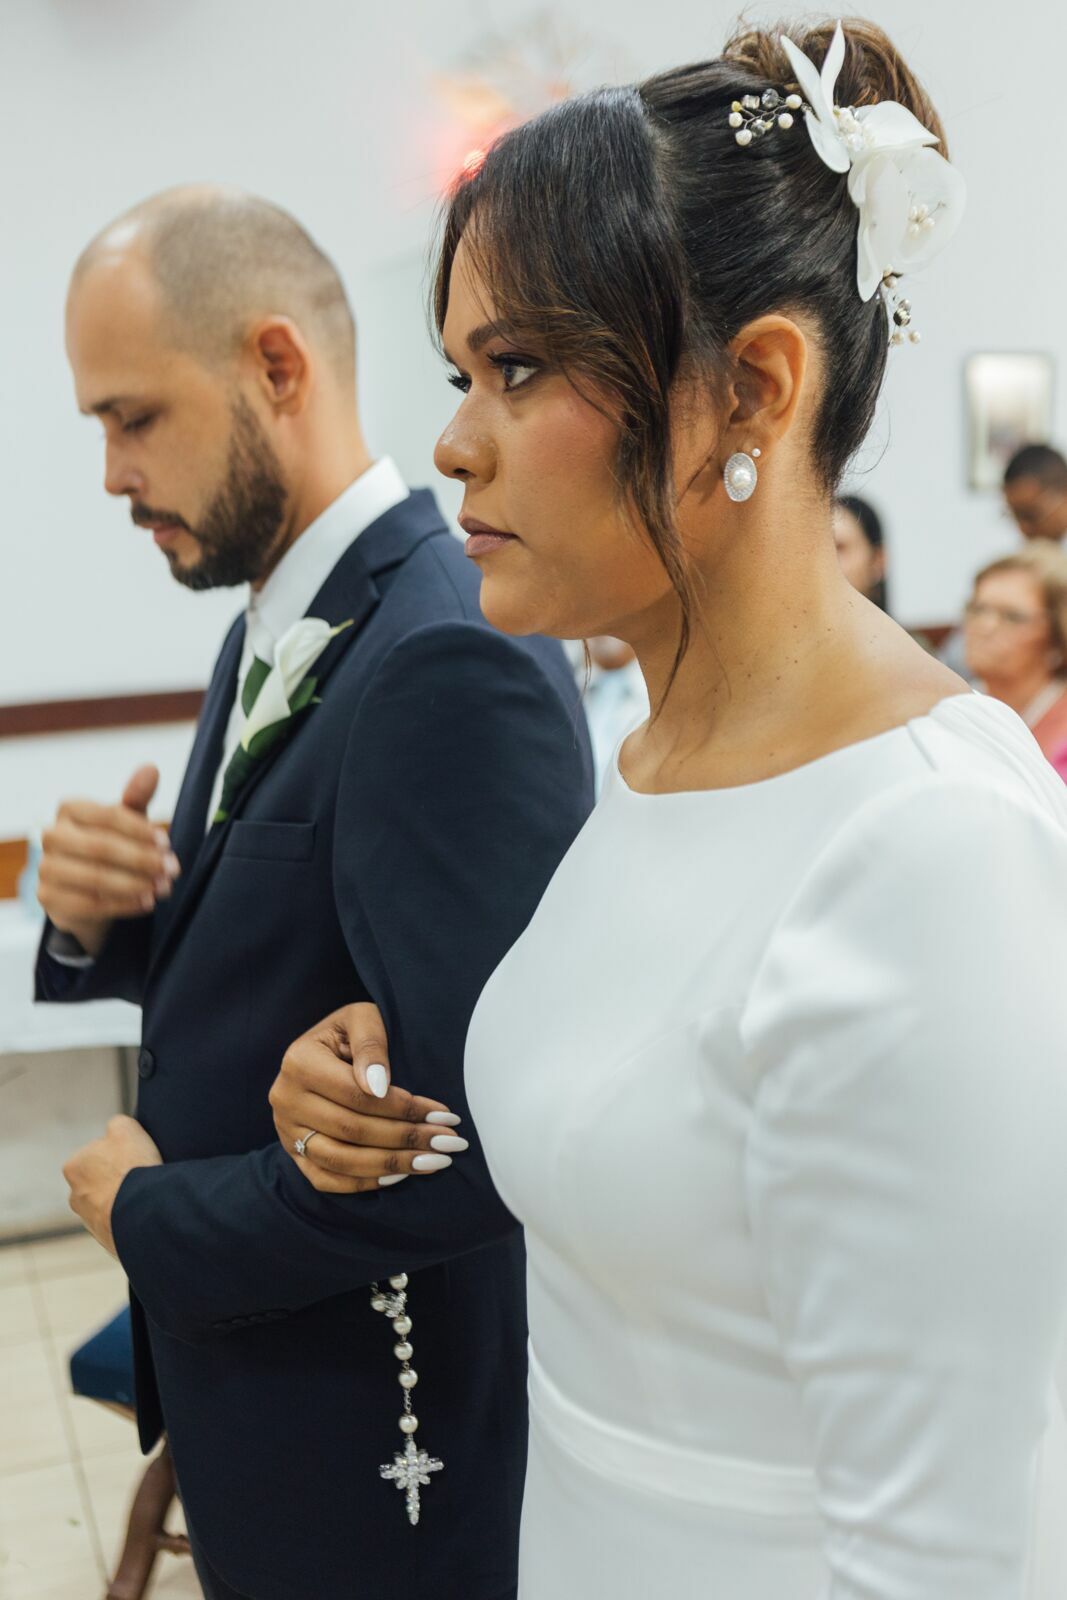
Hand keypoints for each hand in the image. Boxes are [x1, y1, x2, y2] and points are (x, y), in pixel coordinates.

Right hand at [38, 765, 180, 956]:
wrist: (90, 891)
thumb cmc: (111, 847)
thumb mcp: (128, 820)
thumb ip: (137, 796)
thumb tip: (151, 768)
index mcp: (70, 809)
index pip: (107, 816)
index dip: (140, 830)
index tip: (167, 844)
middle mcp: (52, 836)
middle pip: (100, 848)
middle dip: (142, 860)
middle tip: (172, 870)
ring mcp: (46, 868)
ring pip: (95, 877)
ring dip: (135, 884)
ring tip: (163, 888)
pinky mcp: (48, 898)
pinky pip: (89, 904)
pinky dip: (123, 904)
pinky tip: (146, 903)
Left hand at [63, 1115, 163, 1256]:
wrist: (142, 1213)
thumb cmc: (131, 1167)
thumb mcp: (125, 1128)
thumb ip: (116, 1124)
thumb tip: (115, 1130)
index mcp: (73, 1167)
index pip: (97, 1154)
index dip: (119, 1153)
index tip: (134, 1156)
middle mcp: (75, 1196)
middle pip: (102, 1181)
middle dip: (119, 1180)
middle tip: (141, 1177)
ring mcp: (90, 1221)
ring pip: (111, 1204)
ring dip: (126, 1200)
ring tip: (146, 1196)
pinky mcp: (107, 1240)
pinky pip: (121, 1223)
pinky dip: (132, 1218)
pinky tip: (146, 1212)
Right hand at [270, 1003, 467, 1193]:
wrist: (322, 1049)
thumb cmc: (349, 1031)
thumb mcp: (361, 1018)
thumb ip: (371, 1044)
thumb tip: (379, 1086)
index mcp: (299, 1062)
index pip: (358, 1095)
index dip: (404, 1108)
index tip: (444, 1115)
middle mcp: (286, 1100)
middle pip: (352, 1131)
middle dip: (407, 1138)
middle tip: (449, 1142)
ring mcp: (286, 1131)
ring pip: (340, 1160)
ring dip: (392, 1165)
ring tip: (433, 1162)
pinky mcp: (292, 1152)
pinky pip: (325, 1179)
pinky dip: (363, 1183)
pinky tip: (399, 1177)